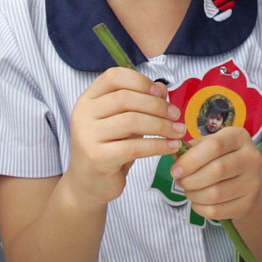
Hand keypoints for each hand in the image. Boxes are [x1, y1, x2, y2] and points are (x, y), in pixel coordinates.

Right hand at [65, 68, 180, 205]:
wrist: (88, 184)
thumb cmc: (108, 149)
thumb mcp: (124, 123)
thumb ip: (140, 103)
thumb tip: (163, 88)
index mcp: (88, 99)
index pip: (114, 77)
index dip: (141, 81)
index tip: (161, 92)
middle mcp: (83, 114)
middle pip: (126, 98)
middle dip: (157, 105)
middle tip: (176, 115)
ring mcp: (87, 136)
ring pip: (132, 121)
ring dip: (161, 125)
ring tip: (178, 131)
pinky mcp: (97, 158)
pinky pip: (135, 147)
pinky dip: (158, 145)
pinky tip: (171, 147)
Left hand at [172, 125, 261, 221]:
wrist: (244, 181)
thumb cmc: (220, 158)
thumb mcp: (208, 146)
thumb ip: (190, 149)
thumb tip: (175, 157)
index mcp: (239, 137)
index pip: (214, 145)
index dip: (191, 159)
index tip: (176, 170)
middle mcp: (251, 157)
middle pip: (216, 171)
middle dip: (190, 179)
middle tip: (180, 181)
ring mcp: (252, 182)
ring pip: (215, 194)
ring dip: (194, 195)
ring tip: (189, 190)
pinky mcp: (247, 203)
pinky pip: (217, 210)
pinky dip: (200, 208)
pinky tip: (198, 201)